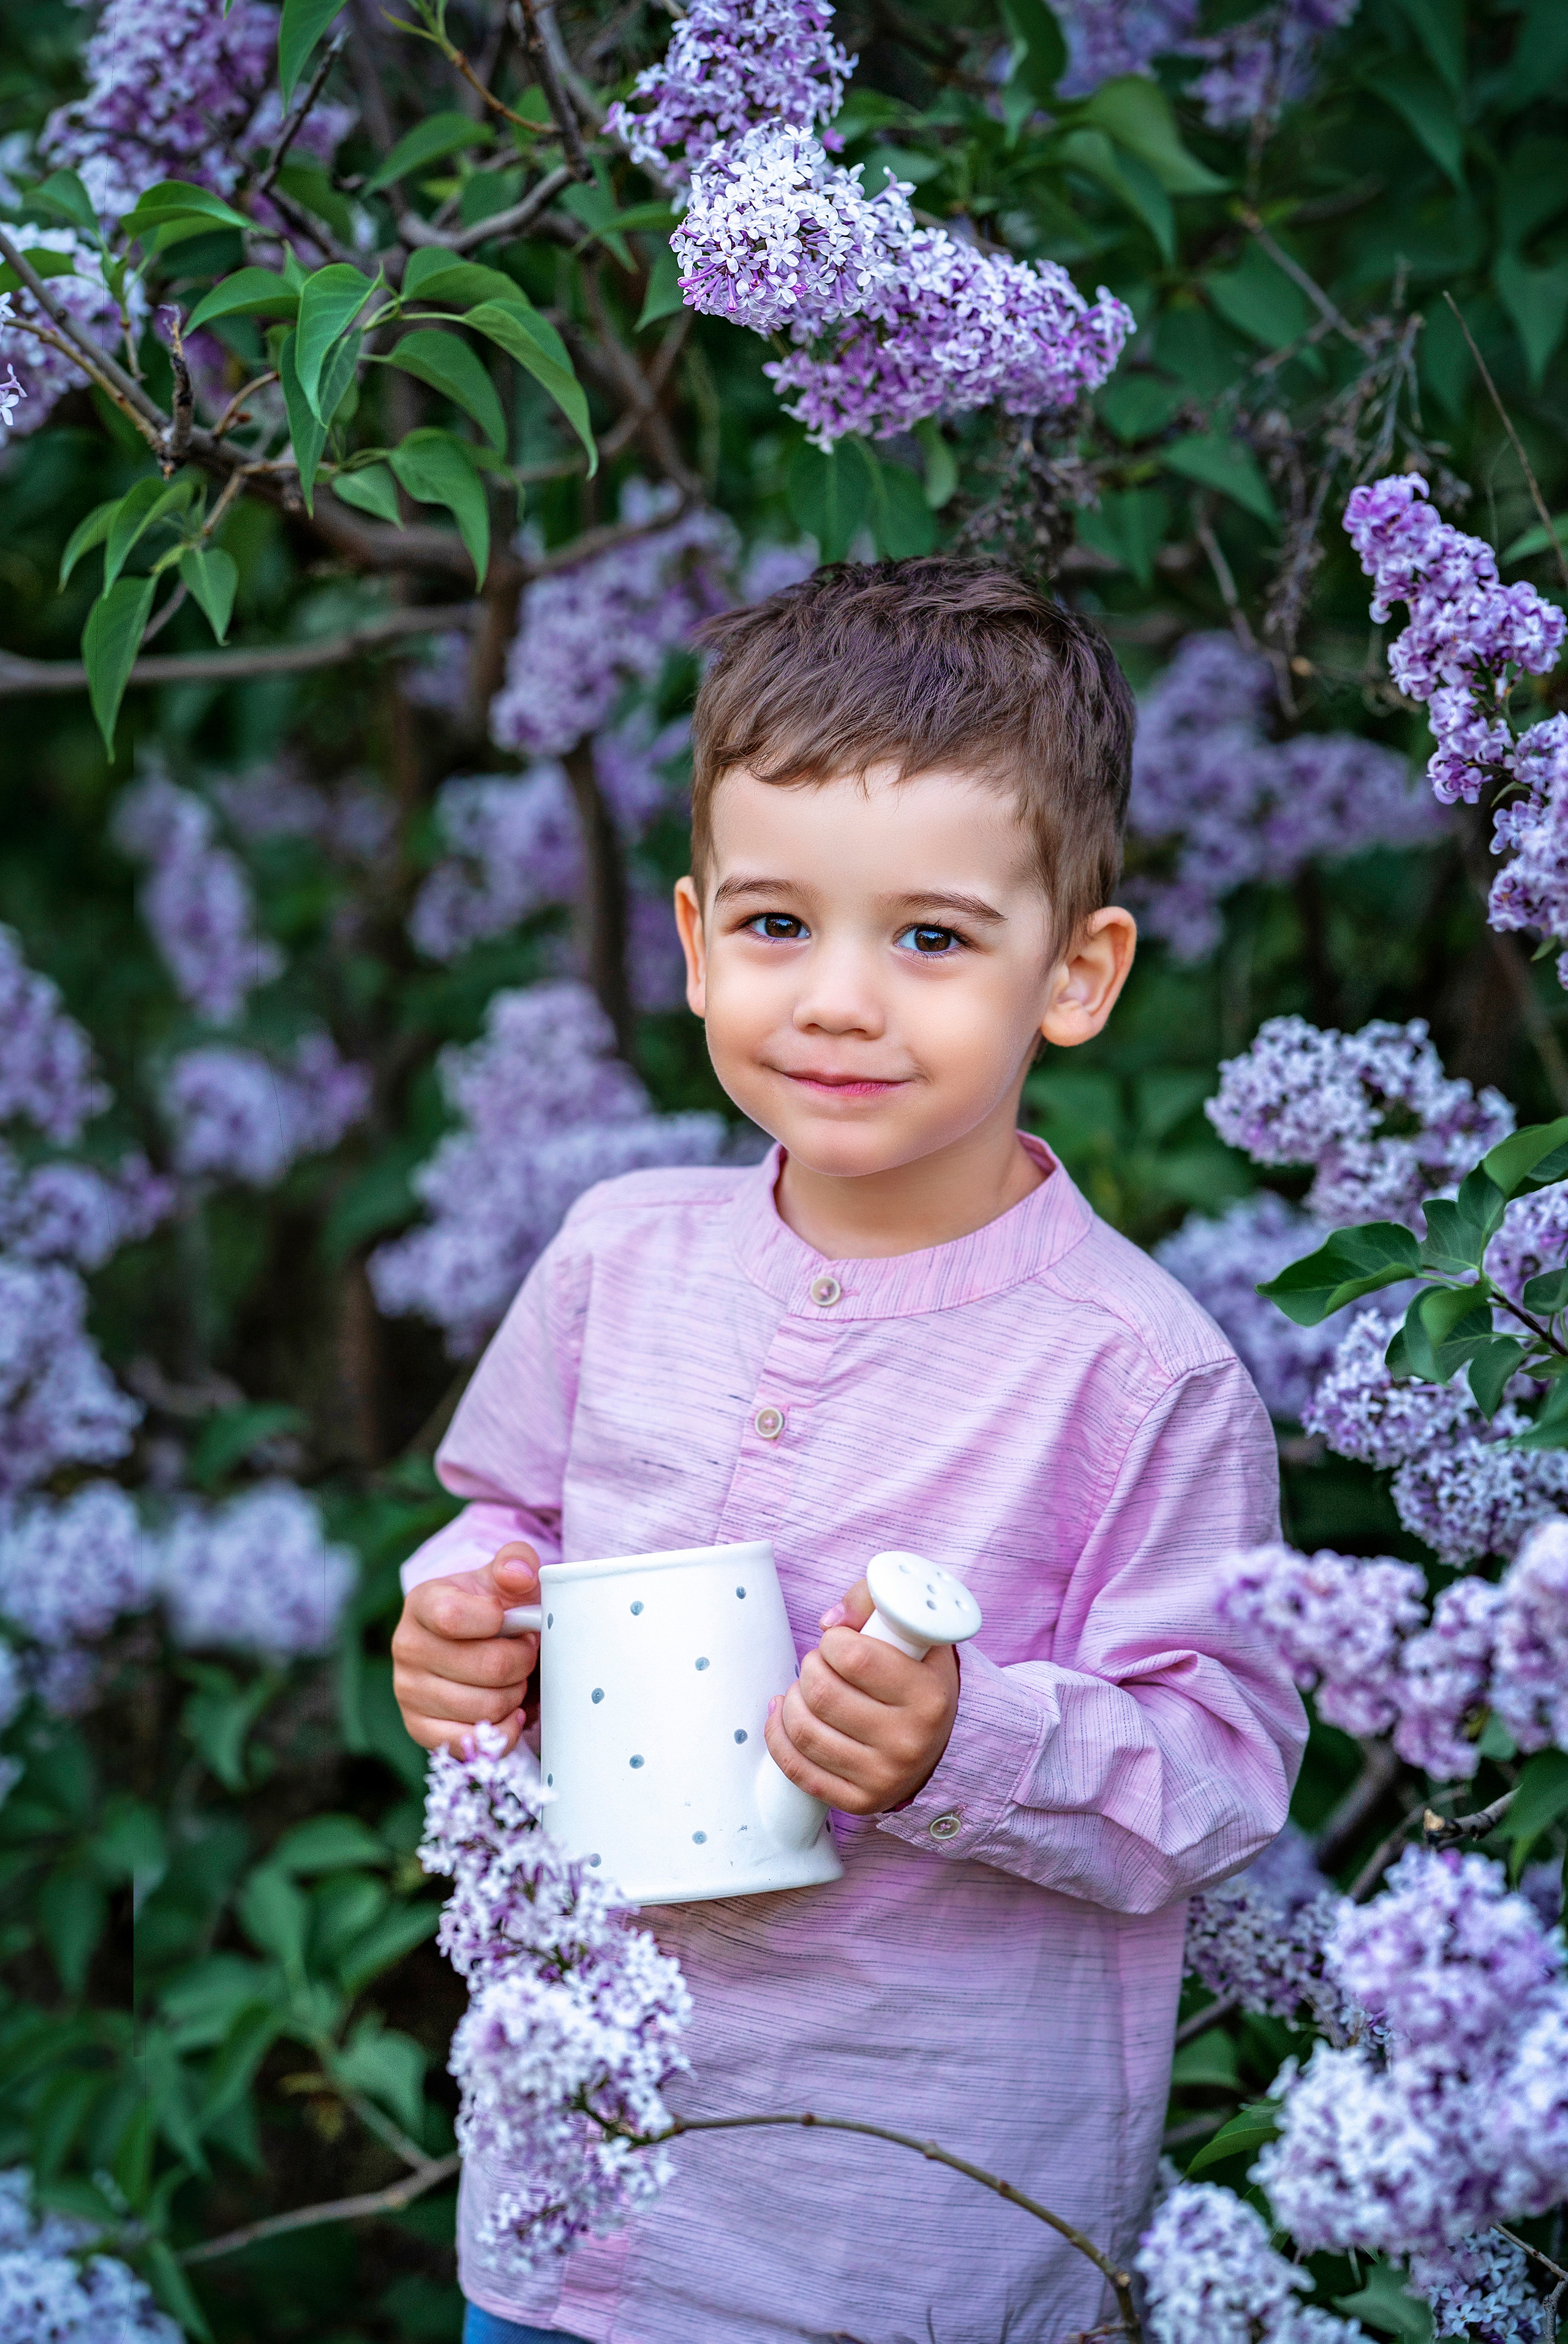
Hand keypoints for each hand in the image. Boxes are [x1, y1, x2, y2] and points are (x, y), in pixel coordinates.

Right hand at [391, 1541, 540, 1753]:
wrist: (476, 1645)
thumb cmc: (496, 1609)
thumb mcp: (506, 1579)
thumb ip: (515, 1563)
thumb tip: (519, 1573)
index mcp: (423, 1603)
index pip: (452, 1617)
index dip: (496, 1621)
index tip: (510, 1619)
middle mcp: (406, 1647)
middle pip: (485, 1667)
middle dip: (521, 1662)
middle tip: (526, 1653)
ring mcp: (408, 1692)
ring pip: (485, 1707)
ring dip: (514, 1695)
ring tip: (513, 1678)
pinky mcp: (419, 1729)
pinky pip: (472, 1742)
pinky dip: (502, 1731)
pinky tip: (510, 1712)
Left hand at [763, 1577, 958, 1816]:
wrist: (936, 1743)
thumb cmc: (919, 1680)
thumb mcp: (915, 1633)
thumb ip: (875, 1602)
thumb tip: (829, 1621)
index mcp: (929, 1696)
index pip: (854, 1657)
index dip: (833, 1641)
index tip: (838, 1641)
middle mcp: (909, 1742)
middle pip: (822, 1693)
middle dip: (810, 1668)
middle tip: (821, 1665)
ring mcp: (883, 1778)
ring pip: (804, 1730)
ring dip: (792, 1699)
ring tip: (806, 1689)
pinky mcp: (858, 1802)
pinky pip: (796, 1769)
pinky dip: (778, 1735)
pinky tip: (783, 1713)